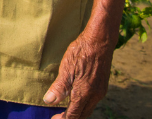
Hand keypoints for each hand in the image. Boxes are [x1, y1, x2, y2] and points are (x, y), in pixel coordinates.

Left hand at [43, 0, 129, 118]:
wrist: (100, 40)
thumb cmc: (81, 52)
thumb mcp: (66, 68)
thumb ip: (59, 88)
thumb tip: (49, 101)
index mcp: (84, 93)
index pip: (73, 115)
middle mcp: (95, 95)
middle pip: (82, 114)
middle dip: (70, 118)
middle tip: (58, 116)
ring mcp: (100, 90)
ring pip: (88, 108)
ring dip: (78, 111)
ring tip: (66, 109)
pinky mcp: (103, 84)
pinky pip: (93, 100)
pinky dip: (84, 104)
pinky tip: (77, 97)